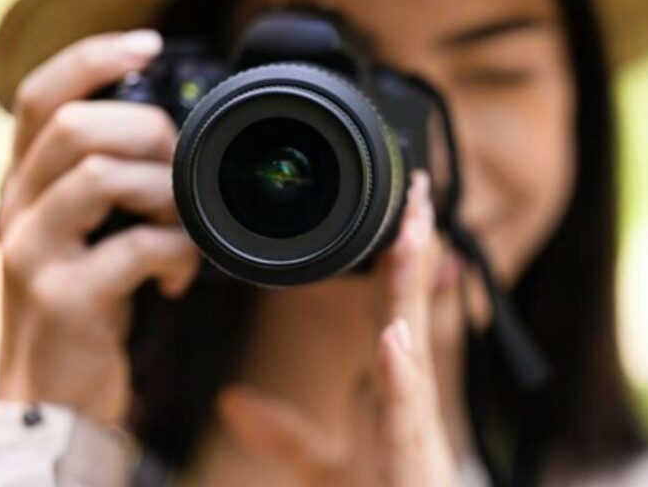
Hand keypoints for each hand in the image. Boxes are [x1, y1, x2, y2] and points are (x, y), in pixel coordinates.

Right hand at [0, 31, 199, 425]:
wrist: (54, 396)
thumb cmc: (86, 304)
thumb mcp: (90, 234)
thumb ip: (113, 187)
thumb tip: (175, 146)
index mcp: (27, 184)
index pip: (41, 96)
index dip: (91, 59)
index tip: (147, 43)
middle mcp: (18, 208)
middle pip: (77, 127)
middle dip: (148, 135)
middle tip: (179, 173)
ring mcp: (33, 251)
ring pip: (101, 176)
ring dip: (165, 195)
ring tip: (181, 229)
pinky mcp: (64, 296)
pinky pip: (135, 247)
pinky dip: (176, 254)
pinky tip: (178, 277)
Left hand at [217, 173, 458, 485]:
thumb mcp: (320, 466)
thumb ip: (281, 431)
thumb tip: (230, 400)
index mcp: (388, 384)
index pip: (390, 305)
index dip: (393, 255)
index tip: (398, 202)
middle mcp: (406, 391)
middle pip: (408, 306)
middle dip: (413, 246)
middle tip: (417, 188)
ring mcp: (413, 420)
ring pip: (412, 342)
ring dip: (410, 288)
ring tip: (409, 233)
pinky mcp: (412, 455)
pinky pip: (404, 410)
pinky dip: (398, 373)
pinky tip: (392, 337)